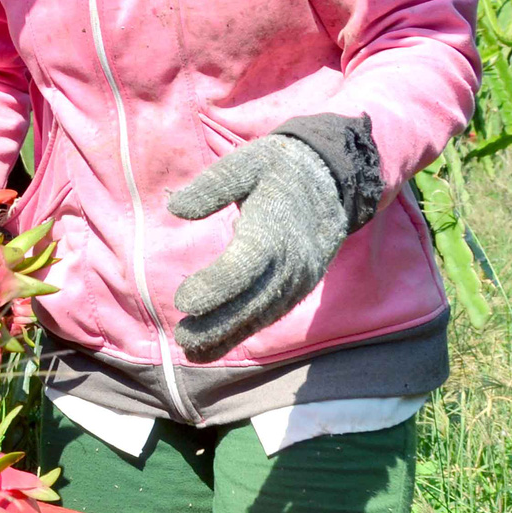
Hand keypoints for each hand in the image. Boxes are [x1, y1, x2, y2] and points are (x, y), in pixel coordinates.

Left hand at [168, 128, 362, 361]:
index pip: (243, 268)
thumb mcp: (247, 162)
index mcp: (273, 230)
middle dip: (216, 324)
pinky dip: (244, 331)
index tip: (183, 301)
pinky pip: (271, 314)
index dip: (214, 288)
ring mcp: (298, 279)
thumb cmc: (281, 168)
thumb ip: (213, 185)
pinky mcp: (300, 287)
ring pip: (261, 315)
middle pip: (251, 302)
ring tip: (192, 350)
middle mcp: (290, 262)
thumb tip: (176, 208)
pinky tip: (216, 344)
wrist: (335, 179)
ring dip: (228, 335)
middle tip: (182, 338)